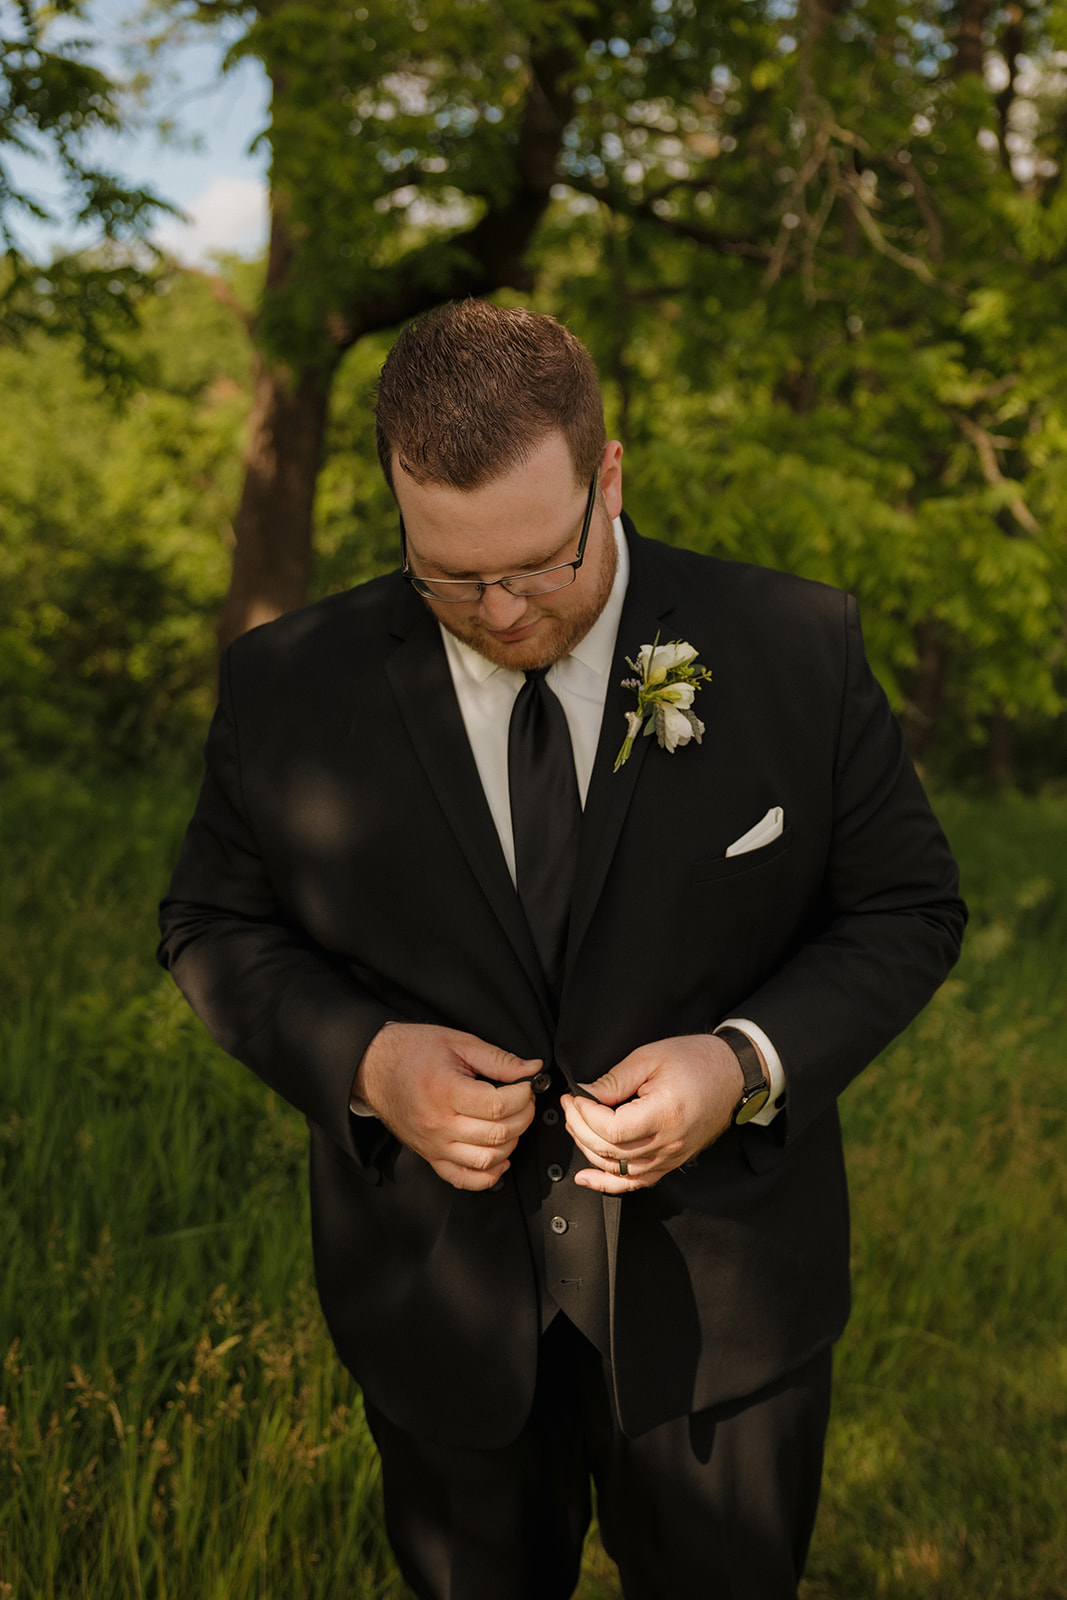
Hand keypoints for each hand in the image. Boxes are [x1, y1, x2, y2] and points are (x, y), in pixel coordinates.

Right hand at [353, 1023, 538, 1190]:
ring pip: (486, 1160)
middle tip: (525, 1100)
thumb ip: (498, 1059)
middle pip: (497, 1134)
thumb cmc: (412, 1051)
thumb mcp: (457, 1042)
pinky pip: (463, 1179)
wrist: (374, 1067)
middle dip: (523, 1116)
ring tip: (513, 1121)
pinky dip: (488, 1175)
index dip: (523, 1095)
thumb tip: (531, 1069)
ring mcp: (433, 1145)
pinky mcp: (430, 1156)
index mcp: (445, 1091)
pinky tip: (500, 1156)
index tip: (526, 1084)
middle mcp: (438, 1124)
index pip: (498, 1105)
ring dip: (511, 1143)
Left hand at [561, 1034, 755, 1194]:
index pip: (611, 1130)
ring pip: (618, 1170)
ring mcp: (671, 1157)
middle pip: (610, 1151)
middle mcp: (669, 1143)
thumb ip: (614, 1080)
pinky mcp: (671, 1162)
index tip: (574, 1098)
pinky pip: (636, 1182)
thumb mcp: (650, 1057)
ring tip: (575, 1125)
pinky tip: (586, 1178)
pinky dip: (608, 1184)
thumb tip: (584, 1094)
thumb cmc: (697, 1061)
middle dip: (579, 1128)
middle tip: (569, 1106)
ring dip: (589, 1150)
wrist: (732, 1073)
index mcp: (664, 1114)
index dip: (584, 1116)